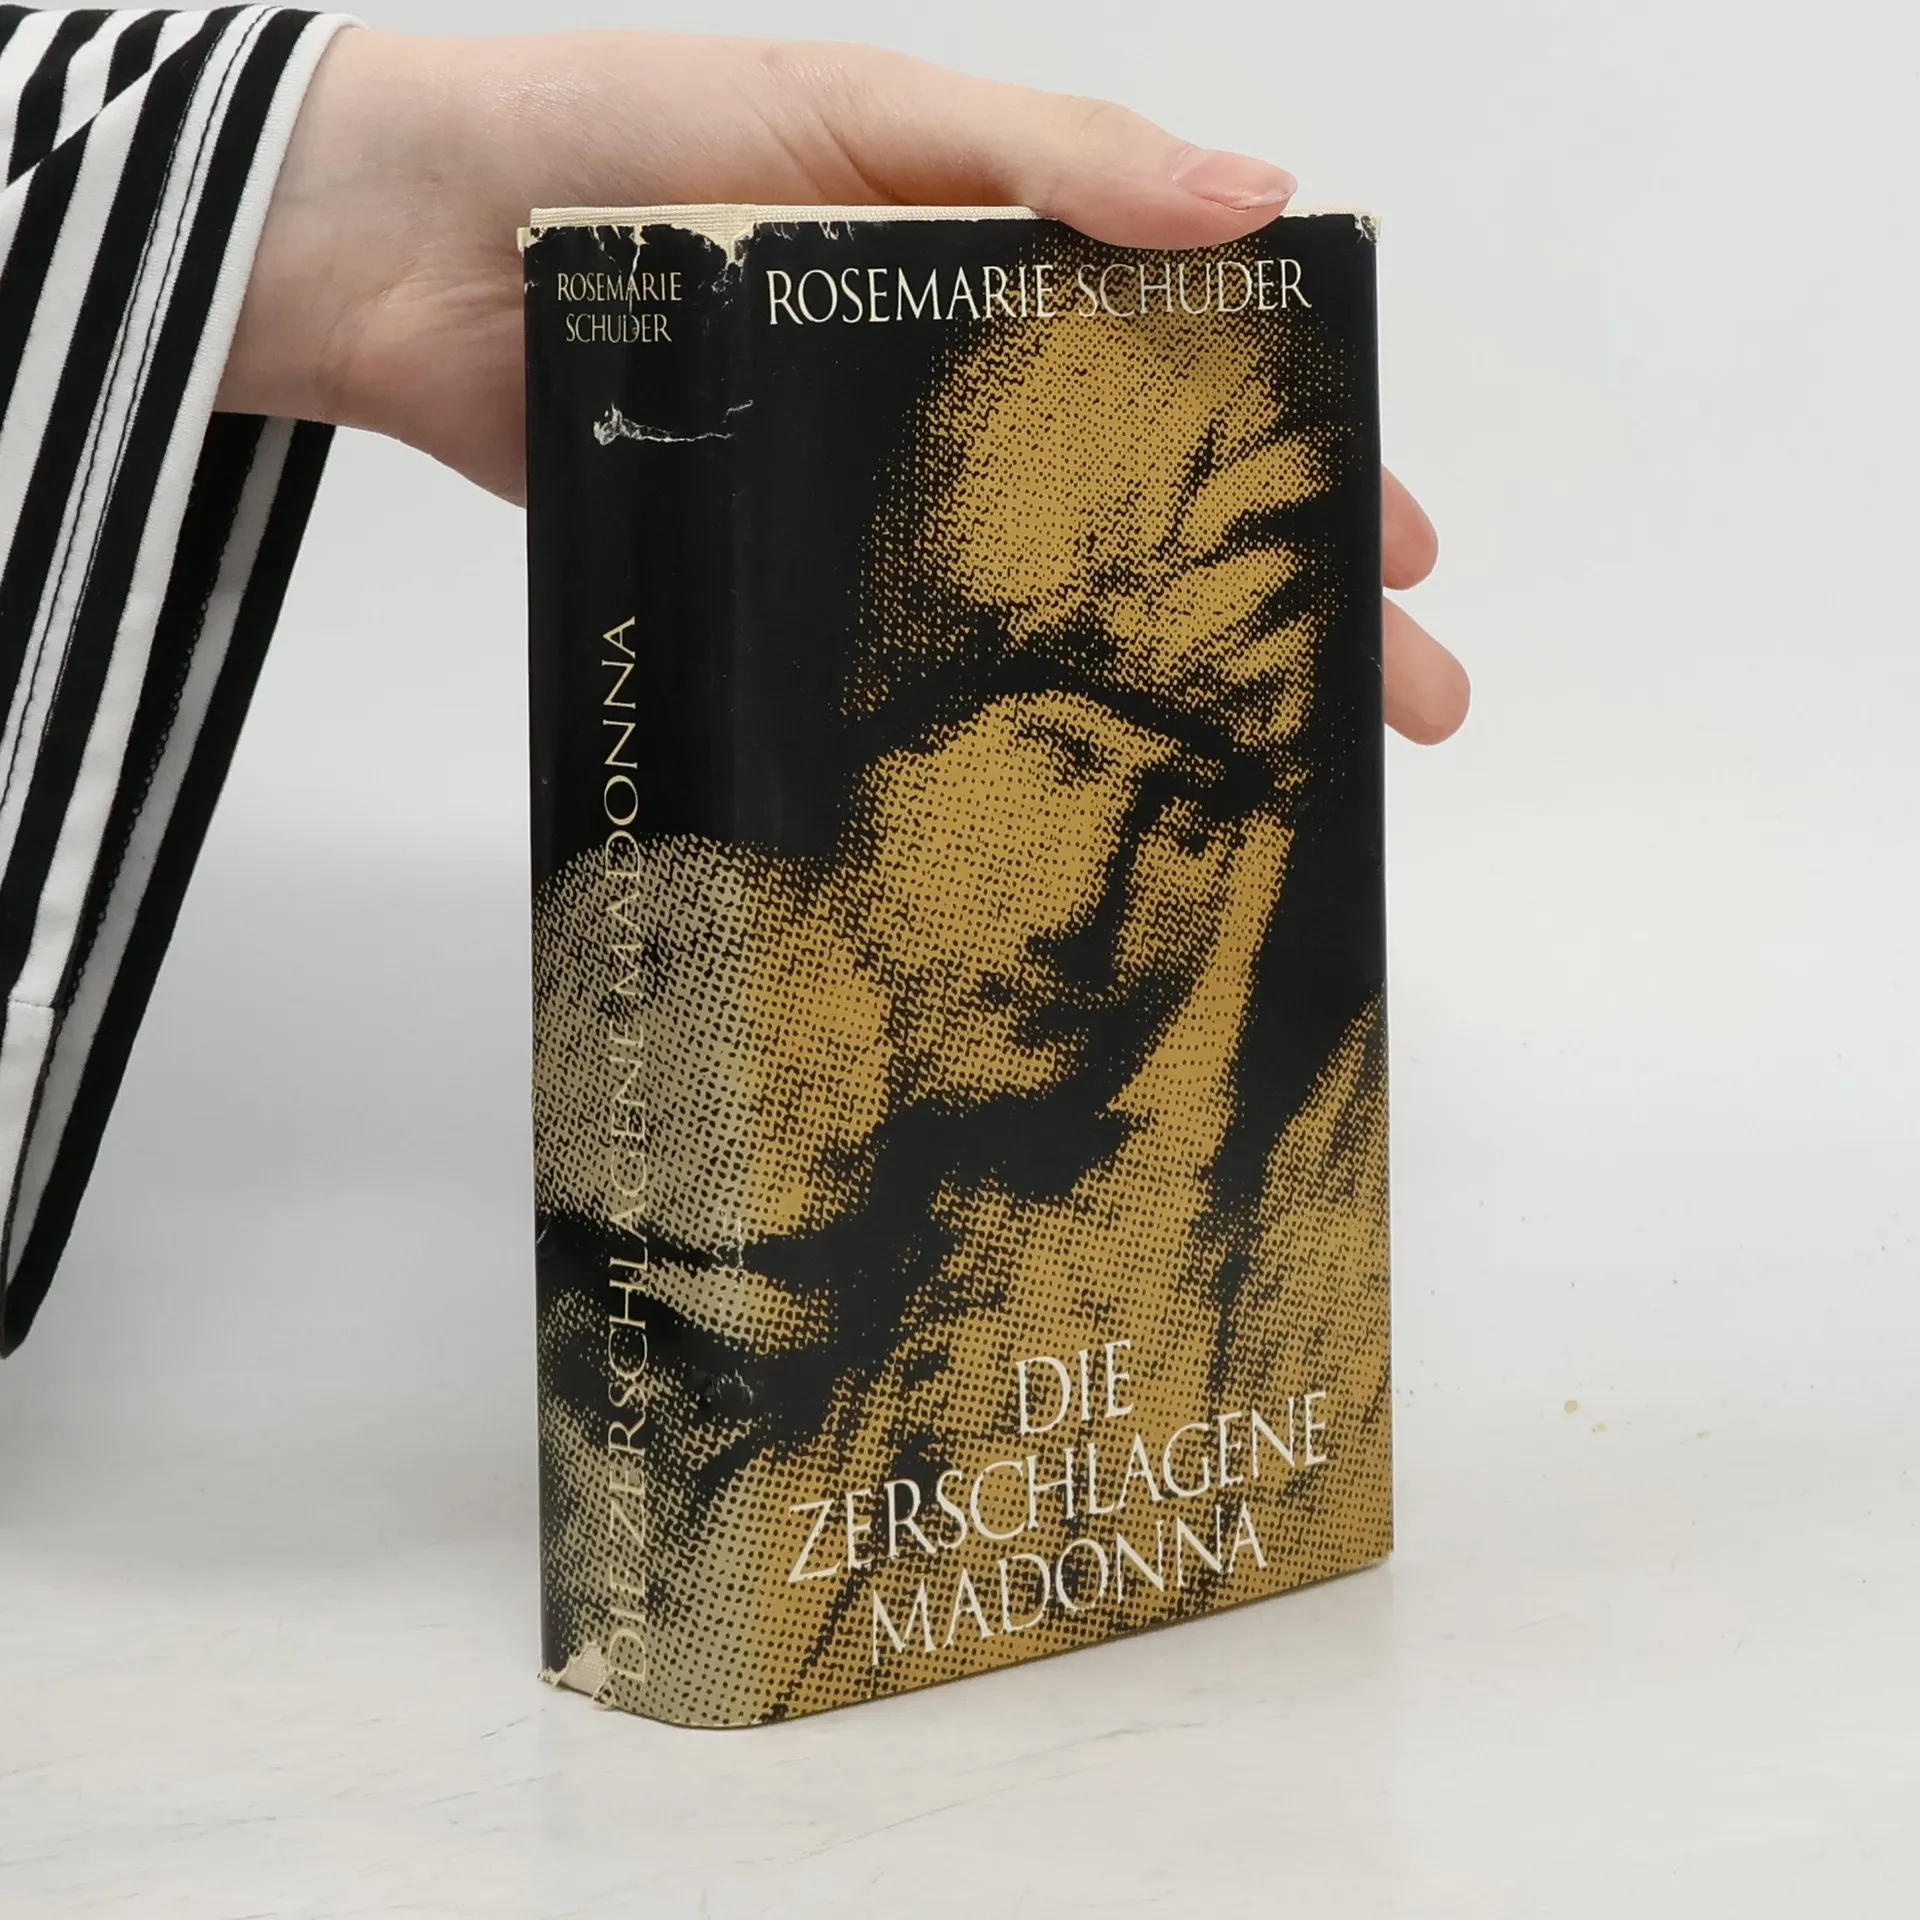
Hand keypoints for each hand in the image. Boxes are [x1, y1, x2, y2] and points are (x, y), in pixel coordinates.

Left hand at [221, 30, 1466, 743]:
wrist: (409, 249)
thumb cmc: (625, 140)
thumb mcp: (861, 113)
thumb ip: (1050, 157)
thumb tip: (1258, 198)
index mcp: (999, 266)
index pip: (1203, 373)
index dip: (1311, 460)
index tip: (1400, 548)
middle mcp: (951, 387)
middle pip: (1153, 512)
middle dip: (1280, 608)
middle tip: (1386, 706)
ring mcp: (869, 486)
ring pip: (1047, 599)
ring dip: (1152, 690)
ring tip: (1262, 774)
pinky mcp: (778, 559)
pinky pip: (907, 641)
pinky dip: (988, 710)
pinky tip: (1057, 782)